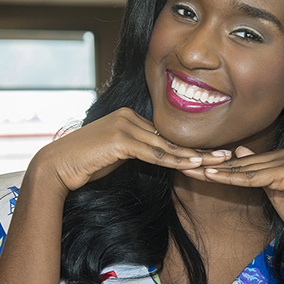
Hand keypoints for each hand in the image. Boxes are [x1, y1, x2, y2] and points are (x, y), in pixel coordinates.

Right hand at [28, 107, 230, 195]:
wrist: (55, 168)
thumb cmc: (83, 164)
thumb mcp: (115, 155)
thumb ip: (136, 151)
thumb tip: (157, 157)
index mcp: (130, 117)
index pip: (166, 135)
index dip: (190, 148)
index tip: (212, 156)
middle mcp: (129, 116)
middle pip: (171, 137)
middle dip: (200, 148)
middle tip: (227, 155)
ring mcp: (125, 125)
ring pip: (167, 145)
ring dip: (195, 156)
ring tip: (219, 161)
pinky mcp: (121, 139)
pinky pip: (154, 153)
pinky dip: (175, 160)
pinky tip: (194, 164)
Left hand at [181, 146, 283, 252]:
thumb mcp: (274, 193)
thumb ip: (258, 175)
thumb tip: (239, 156)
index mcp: (280, 158)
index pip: (242, 162)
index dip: (217, 166)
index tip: (193, 167)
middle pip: (239, 163)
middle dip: (211, 165)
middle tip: (183, 163)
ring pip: (243, 169)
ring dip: (215, 170)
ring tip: (190, 169)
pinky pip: (253, 177)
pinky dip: (231, 178)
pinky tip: (211, 177)